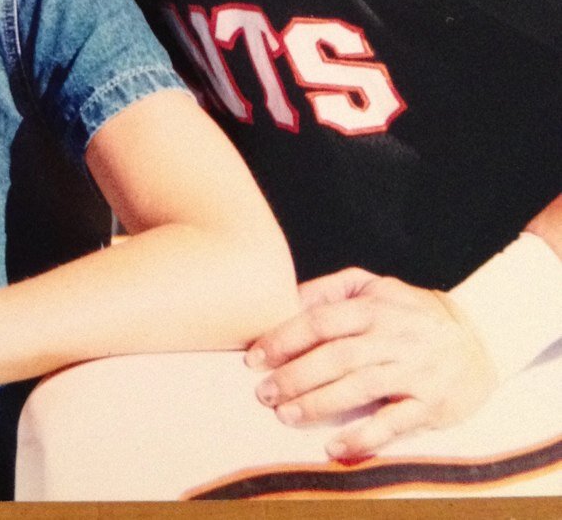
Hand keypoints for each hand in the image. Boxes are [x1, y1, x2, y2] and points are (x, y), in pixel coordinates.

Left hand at [245, 267, 496, 460]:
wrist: (481, 336)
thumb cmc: (410, 312)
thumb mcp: (375, 286)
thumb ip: (331, 290)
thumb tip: (286, 300)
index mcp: (375, 307)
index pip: (321, 321)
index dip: (285, 338)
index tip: (254, 357)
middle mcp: (394, 338)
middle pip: (336, 357)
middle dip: (295, 377)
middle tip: (263, 393)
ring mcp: (415, 372)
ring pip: (360, 388)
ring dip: (319, 404)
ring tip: (285, 415)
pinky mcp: (432, 405)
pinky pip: (394, 424)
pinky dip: (363, 437)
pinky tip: (334, 447)